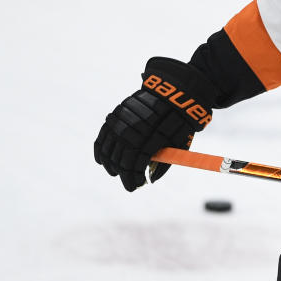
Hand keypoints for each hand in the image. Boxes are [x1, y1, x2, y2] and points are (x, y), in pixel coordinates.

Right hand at [94, 57, 216, 190]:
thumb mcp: (178, 144)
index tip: (136, 186)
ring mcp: (122, 120)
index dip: (133, 178)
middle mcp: (133, 129)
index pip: (134, 165)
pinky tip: (102, 161)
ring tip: (116, 172)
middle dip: (124, 174)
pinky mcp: (116, 114)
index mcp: (150, 138)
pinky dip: (101, 150)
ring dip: (111, 164)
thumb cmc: (179, 123)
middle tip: (129, 182)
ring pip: (109, 148)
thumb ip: (164, 163)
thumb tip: (150, 179)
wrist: (175, 94)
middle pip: (120, 159)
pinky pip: (103, 135)